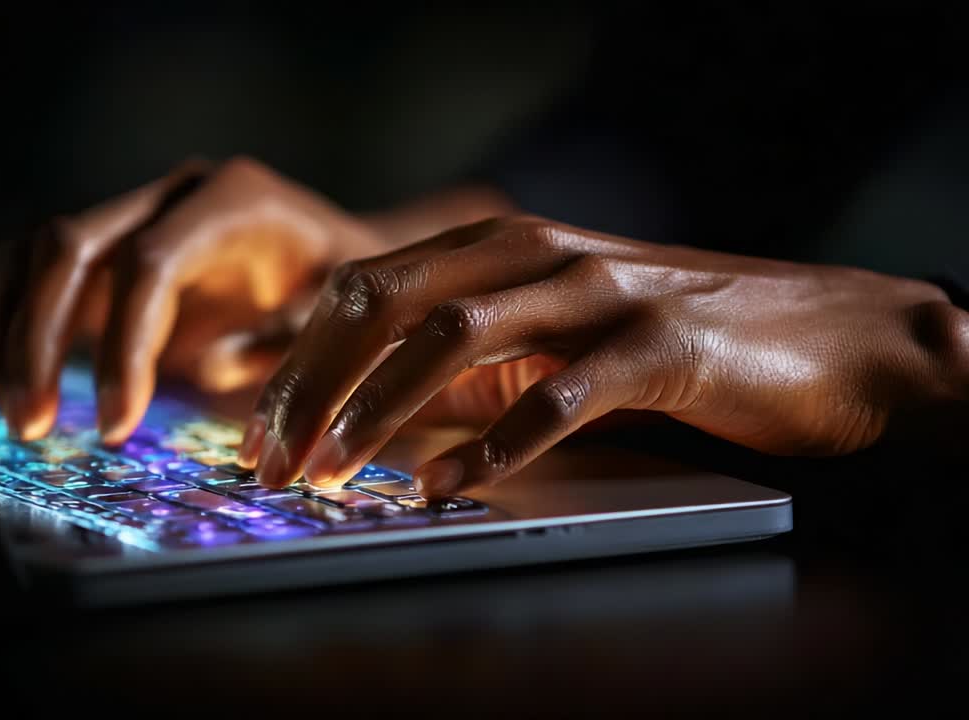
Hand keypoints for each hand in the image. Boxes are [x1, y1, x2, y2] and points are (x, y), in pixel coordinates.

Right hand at [0, 156, 512, 441]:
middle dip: (40, 339)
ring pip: (37, 253)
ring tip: (19, 417)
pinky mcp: (110, 250)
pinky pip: (37, 275)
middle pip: (70, 246)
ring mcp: (136, 214)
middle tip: (33, 426)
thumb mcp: (343, 323)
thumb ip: (288, 347)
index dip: (122, 346)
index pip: (150, 263)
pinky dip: (15, 328)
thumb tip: (209, 371)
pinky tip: (19, 388)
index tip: (116, 427)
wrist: (346, 261)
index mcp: (236, 201)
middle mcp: (174, 194)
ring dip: (13, 334)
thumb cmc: (353, 299)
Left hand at [242, 216, 968, 496]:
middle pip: (389, 301)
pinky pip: (557, 398)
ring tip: (331, 468)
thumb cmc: (672, 341)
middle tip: (272, 456)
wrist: (825, 335)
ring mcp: (599, 294)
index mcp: (502, 245)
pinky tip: (446, 487)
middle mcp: (539, 253)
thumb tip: (366, 411)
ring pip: (456, 335)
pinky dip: (493, 445)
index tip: (252, 418)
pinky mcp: (660, 349)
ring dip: (380, 408)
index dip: (298, 352)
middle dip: (315, 381)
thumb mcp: (551, 337)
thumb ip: (467, 360)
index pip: (367, 285)